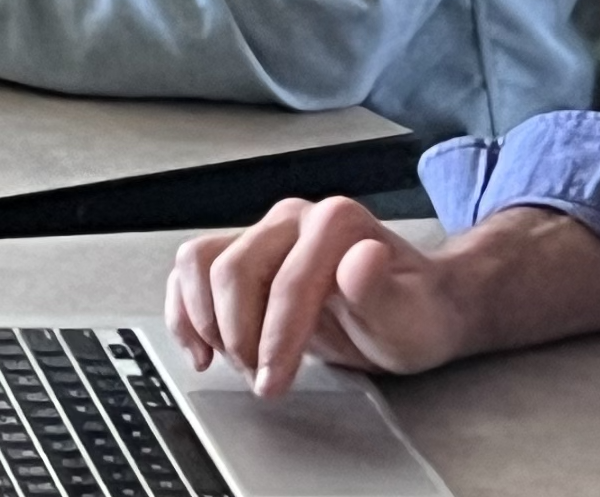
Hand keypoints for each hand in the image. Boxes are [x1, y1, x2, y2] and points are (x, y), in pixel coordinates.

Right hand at [166, 198, 474, 398]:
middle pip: (233, 270)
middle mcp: (293, 218)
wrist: (414, 308)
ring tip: (236, 361)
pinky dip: (184, 310)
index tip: (274, 381)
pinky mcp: (243, 252)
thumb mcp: (412, 319)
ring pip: (200, 262)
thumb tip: (359, 260)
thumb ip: (382, 292)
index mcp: (335, 223)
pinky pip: (191, 269)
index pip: (286, 282)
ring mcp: (264, 232)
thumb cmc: (415, 315)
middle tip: (261, 378)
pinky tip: (200, 348)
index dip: (274, 338)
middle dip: (240, 335)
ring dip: (207, 322)